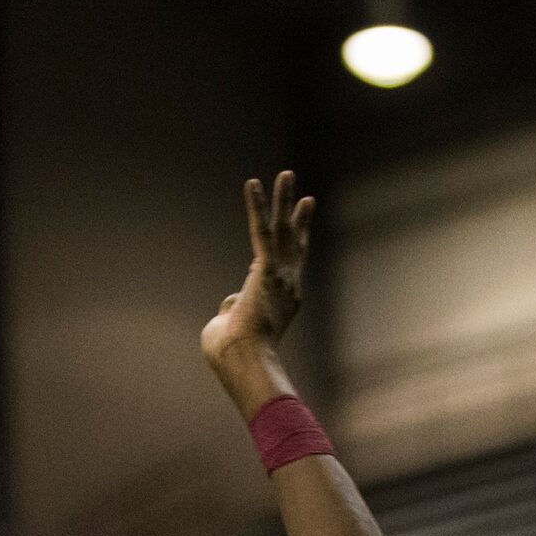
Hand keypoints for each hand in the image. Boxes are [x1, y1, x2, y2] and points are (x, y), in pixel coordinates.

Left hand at [202, 171, 313, 380]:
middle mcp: (289, 287)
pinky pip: (261, 230)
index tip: (288, 242)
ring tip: (286, 174)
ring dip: (284, 200)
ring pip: (284, 230)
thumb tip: (229, 304)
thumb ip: (230, 313)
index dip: (282, 258)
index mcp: (282, 303)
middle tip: (306, 200)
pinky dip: (257, 206)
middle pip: (297, 246)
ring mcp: (281, 277)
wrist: (244, 361)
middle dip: (300, 221)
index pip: (283, 274)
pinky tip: (252, 183)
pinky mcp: (266, 269)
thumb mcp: (229, 332)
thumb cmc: (232, 354)